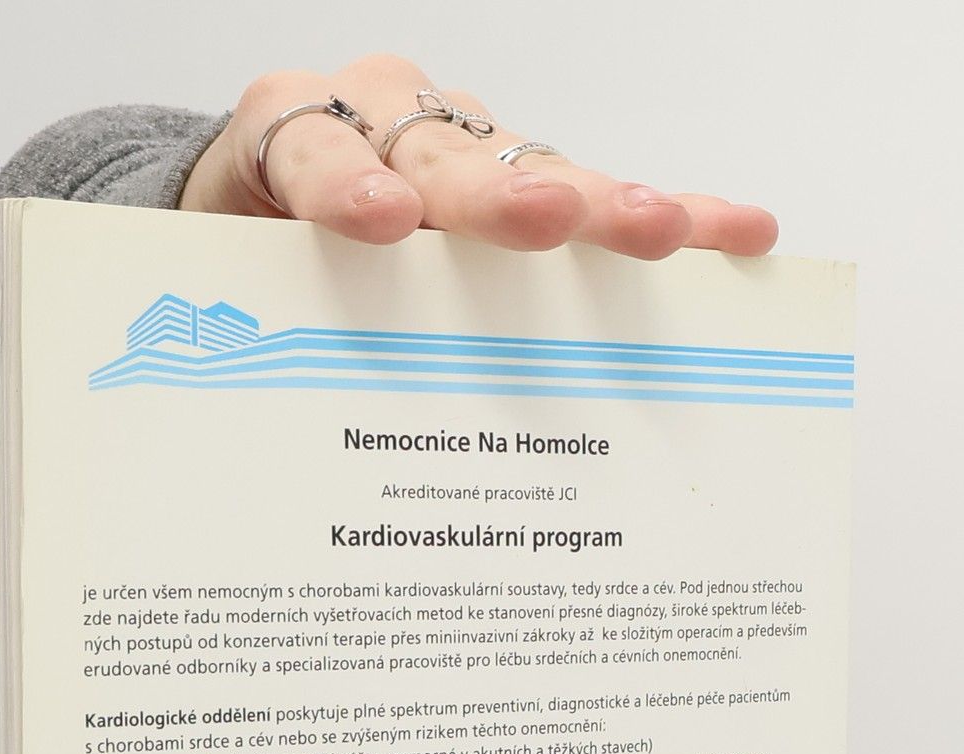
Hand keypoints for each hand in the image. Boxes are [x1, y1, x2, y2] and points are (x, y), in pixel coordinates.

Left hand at [178, 53, 777, 259]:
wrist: (260, 209)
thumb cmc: (247, 256)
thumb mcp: (226, 283)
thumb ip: (252, 318)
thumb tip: (269, 425)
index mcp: (285, 136)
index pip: (316, 153)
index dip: (350, 187)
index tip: (386, 220)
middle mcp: (382, 118)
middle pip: (445, 158)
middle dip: (498, 195)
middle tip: (546, 218)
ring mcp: (460, 141)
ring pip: (536, 170)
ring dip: (602, 205)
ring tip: (664, 231)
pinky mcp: (520, 173)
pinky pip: (601, 191)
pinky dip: (670, 213)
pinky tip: (738, 231)